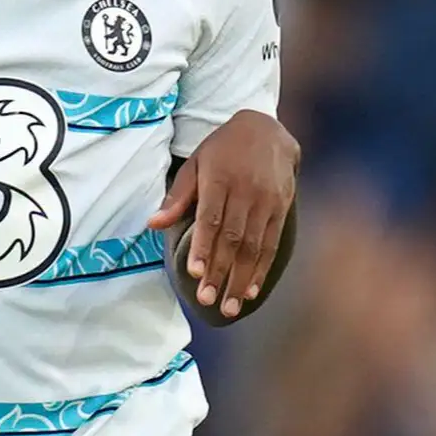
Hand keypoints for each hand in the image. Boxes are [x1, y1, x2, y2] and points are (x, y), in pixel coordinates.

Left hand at [152, 111, 298, 317]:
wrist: (268, 129)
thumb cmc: (223, 148)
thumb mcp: (196, 162)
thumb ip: (178, 196)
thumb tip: (153, 224)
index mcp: (220, 179)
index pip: (210, 219)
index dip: (203, 247)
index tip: (193, 273)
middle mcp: (246, 192)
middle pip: (233, 238)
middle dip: (220, 271)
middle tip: (207, 299)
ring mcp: (267, 201)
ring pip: (253, 246)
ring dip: (241, 279)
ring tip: (230, 306)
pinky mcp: (282, 208)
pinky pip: (272, 243)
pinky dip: (262, 269)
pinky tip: (252, 290)